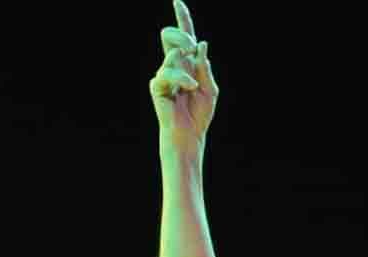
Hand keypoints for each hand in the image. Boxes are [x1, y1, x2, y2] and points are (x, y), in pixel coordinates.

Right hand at [149, 0, 218, 154]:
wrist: (190, 133)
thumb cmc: (199, 113)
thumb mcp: (209, 87)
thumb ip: (204, 66)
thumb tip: (201, 43)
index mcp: (187, 63)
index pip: (182, 35)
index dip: (181, 17)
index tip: (178, 1)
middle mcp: (173, 65)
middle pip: (170, 34)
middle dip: (182, 35)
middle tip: (192, 48)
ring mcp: (163, 74)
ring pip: (172, 53)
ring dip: (187, 66)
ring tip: (193, 85)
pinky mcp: (157, 85)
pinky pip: (169, 72)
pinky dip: (183, 79)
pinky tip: (189, 89)